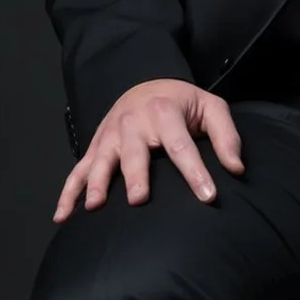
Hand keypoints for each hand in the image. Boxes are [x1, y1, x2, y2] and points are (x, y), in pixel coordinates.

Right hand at [52, 79, 246, 220]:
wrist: (146, 82)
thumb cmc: (182, 103)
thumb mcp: (210, 108)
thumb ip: (226, 136)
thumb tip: (236, 169)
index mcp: (165, 111)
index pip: (181, 144)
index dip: (195, 171)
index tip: (207, 196)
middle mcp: (134, 122)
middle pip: (135, 151)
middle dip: (136, 175)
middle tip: (139, 199)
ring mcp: (111, 135)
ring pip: (100, 159)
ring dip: (96, 182)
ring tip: (95, 206)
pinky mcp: (96, 147)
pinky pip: (77, 170)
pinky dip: (67, 193)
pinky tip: (62, 217)